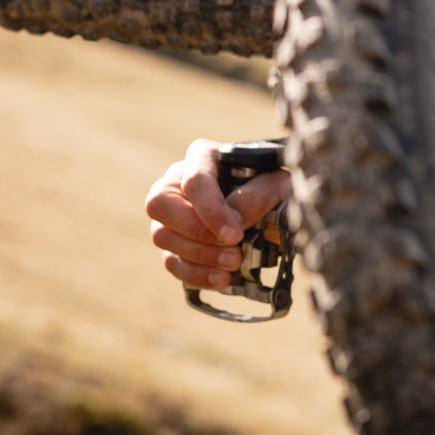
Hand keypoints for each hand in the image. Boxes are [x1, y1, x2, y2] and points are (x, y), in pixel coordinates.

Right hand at [143, 139, 291, 292]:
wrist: (271, 206)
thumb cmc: (270, 186)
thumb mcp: (274, 183)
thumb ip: (257, 195)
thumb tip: (235, 221)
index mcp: (202, 157)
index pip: (194, 180)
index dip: (211, 210)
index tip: (235, 234)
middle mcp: (176, 182)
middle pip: (160, 205)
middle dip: (197, 232)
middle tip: (233, 248)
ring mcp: (170, 214)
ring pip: (161, 236)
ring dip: (200, 256)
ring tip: (234, 263)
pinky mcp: (174, 243)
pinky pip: (170, 261)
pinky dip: (195, 274)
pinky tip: (222, 278)